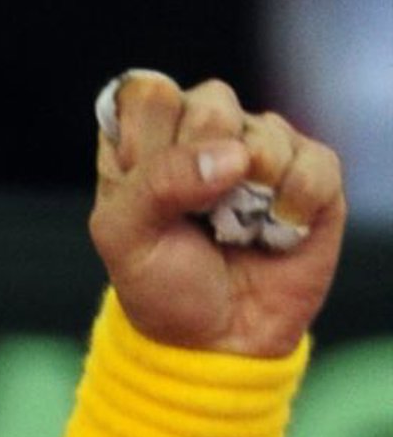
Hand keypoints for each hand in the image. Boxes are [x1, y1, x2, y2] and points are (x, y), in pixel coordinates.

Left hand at [91, 72, 345, 357]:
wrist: (215, 342)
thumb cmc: (162, 287)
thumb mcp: (124, 240)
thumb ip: (155, 182)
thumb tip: (233, 156)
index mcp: (149, 139)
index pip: (149, 94)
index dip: (149, 144)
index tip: (146, 194)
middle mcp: (206, 131)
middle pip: (211, 100)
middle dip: (197, 166)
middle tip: (195, 216)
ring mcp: (261, 147)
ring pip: (262, 130)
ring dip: (246, 192)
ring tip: (233, 231)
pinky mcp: (310, 171)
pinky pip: (311, 163)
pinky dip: (292, 207)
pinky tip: (274, 235)